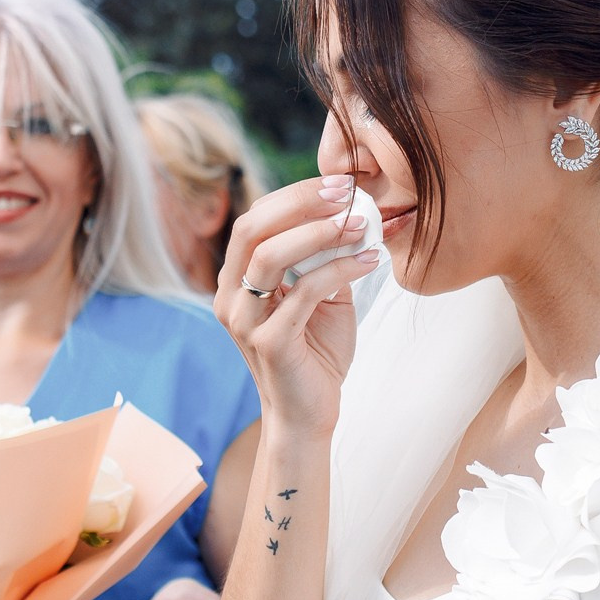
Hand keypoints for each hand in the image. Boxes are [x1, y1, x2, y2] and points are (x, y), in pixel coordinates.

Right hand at [217, 174, 383, 436]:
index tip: (338, 183)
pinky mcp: (269, 342)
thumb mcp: (321, 297)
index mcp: (237, 281)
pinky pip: (303, 292)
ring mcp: (245, 321)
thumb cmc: (315, 355)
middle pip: (253, 229)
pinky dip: (339, 269)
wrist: (308, 415)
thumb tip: (353, 215)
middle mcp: (231, 298)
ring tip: (359, 224)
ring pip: (269, 256)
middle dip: (300, 203)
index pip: (255, 220)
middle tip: (345, 193)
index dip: (294, 195)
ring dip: (318, 233)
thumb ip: (324, 260)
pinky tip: (368, 260)